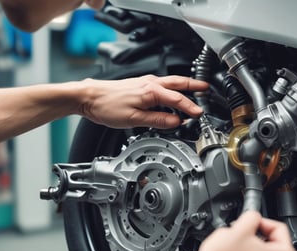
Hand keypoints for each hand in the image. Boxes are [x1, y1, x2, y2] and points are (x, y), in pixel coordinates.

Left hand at [79, 75, 206, 128]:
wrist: (90, 97)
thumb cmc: (107, 106)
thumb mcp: (134, 119)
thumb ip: (157, 120)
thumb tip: (175, 122)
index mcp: (151, 91)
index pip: (178, 100)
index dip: (191, 108)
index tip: (200, 114)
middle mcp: (150, 83)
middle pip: (178, 83)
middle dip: (194, 86)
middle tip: (206, 89)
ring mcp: (145, 83)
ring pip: (171, 82)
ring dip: (184, 86)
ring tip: (194, 91)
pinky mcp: (140, 85)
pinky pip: (162, 85)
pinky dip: (172, 88)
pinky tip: (171, 95)